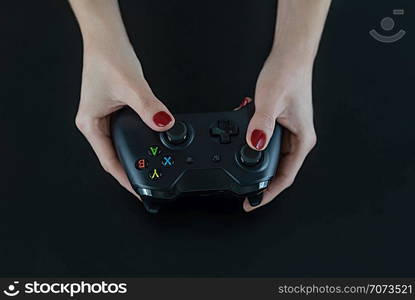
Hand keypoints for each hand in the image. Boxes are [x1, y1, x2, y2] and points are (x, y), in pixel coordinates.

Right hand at [75, 42, 174, 198]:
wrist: (106, 38)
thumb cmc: (107, 58)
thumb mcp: (131, 86)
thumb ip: (149, 107)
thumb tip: (164, 124)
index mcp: (90, 124)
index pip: (108, 161)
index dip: (124, 179)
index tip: (138, 192)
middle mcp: (95, 123)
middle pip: (113, 156)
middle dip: (130, 172)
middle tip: (148, 183)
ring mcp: (104, 117)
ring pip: (120, 145)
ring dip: (134, 157)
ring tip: (149, 169)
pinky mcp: (114, 110)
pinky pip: (126, 132)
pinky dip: (138, 141)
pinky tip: (148, 144)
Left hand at [242, 57, 316, 211]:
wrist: (290, 56)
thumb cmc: (288, 74)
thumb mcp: (271, 101)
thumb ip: (261, 124)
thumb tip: (255, 146)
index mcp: (302, 139)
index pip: (286, 176)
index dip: (270, 192)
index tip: (254, 202)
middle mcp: (298, 138)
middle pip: (279, 171)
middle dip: (261, 183)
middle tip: (243, 192)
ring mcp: (289, 132)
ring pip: (272, 159)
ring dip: (257, 167)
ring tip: (240, 174)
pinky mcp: (280, 125)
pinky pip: (267, 145)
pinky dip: (255, 150)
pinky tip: (243, 149)